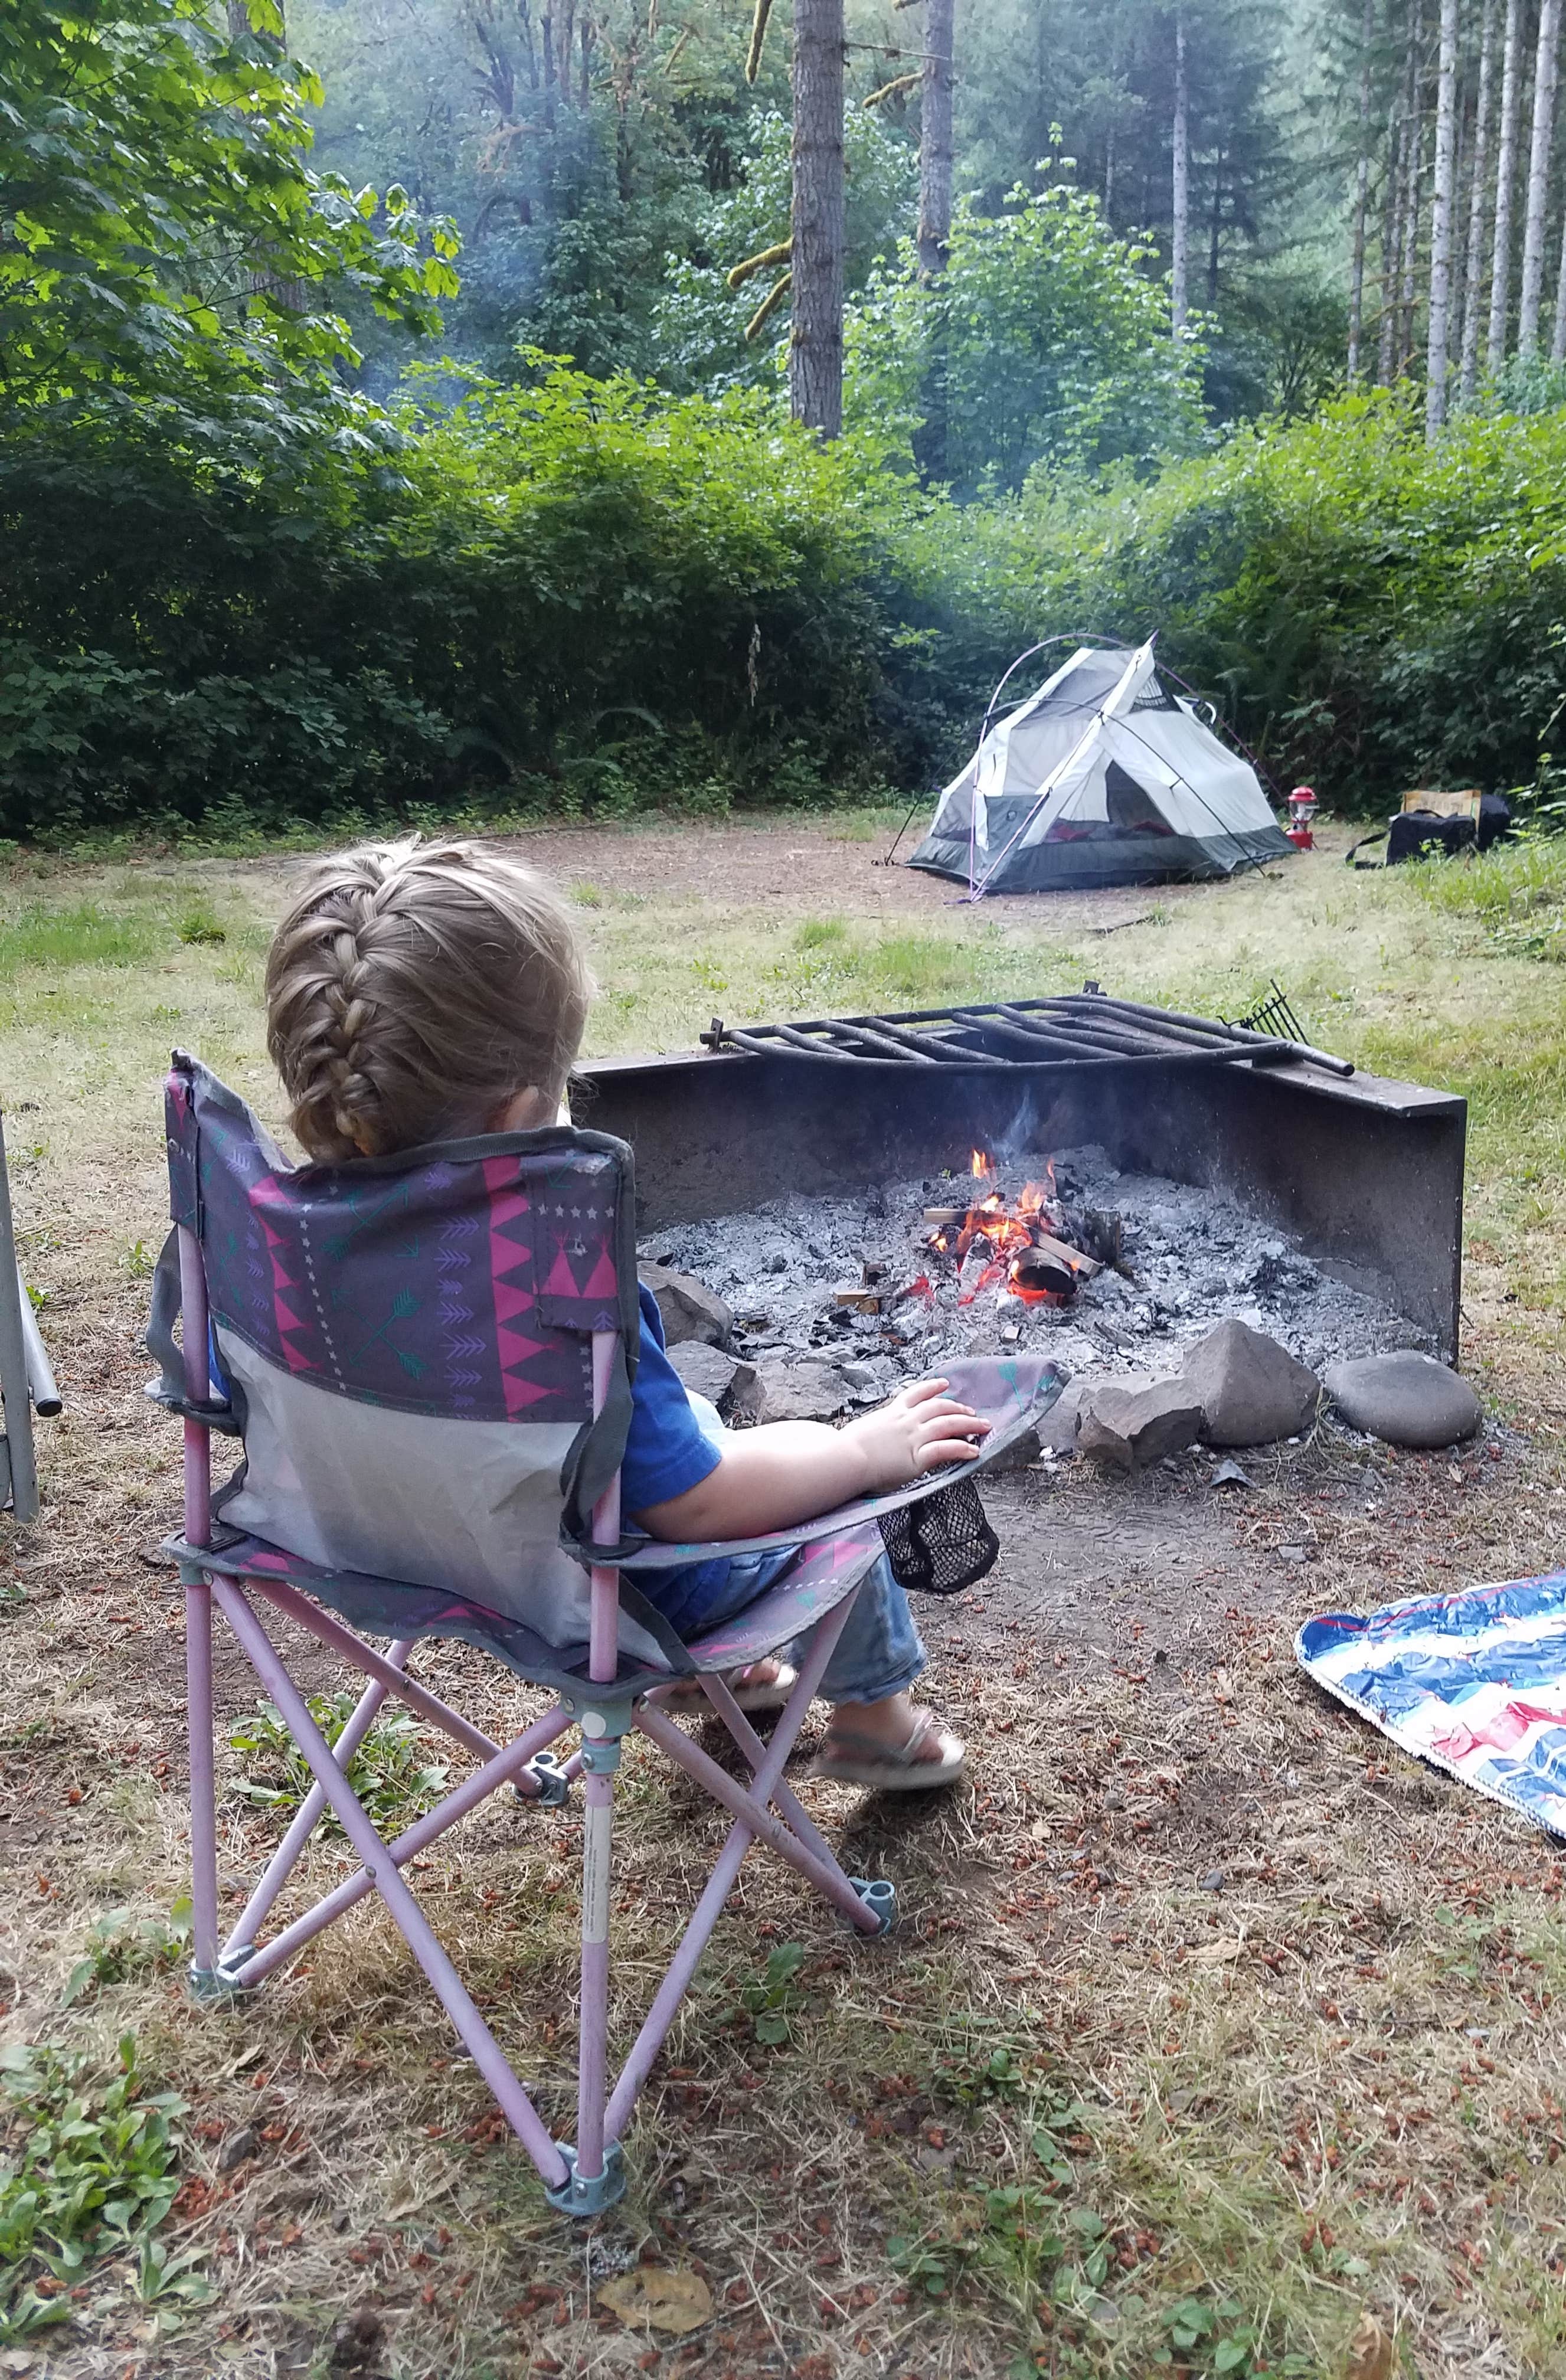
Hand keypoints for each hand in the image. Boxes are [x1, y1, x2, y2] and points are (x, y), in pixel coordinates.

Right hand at [839, 1377, 988, 1492]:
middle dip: (959, 1408)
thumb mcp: (865, 1427)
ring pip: (948, 1424)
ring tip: (983, 1427)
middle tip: (973, 1412)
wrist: (846, 1458)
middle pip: (940, 1408)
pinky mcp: (917, 1457)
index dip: (933, 1387)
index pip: (917, 1393)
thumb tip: (876, 1431)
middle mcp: (907, 1420)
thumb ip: (877, 1427)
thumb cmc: (848, 1447)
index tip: (944, 1384)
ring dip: (969, 1425)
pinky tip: (974, 1451)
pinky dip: (962, 1449)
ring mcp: (914, 1437)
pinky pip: (946, 1450)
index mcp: (893, 1411)